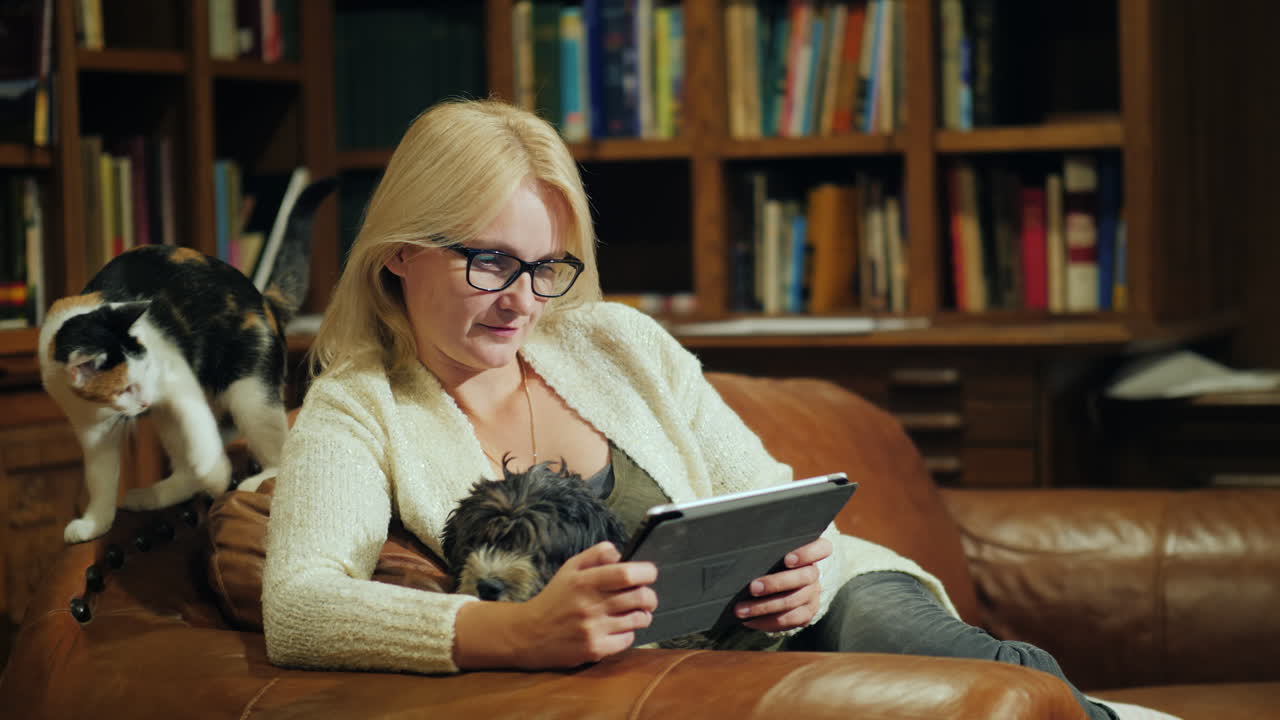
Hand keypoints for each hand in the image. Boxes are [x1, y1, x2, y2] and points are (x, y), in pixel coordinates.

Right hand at [453, 542, 656, 668]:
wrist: (529, 634)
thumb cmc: (554, 598)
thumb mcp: (570, 569)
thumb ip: (596, 554)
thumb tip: (620, 553)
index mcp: (585, 581)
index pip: (627, 574)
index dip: (646, 572)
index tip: (649, 573)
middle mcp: (590, 605)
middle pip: (641, 597)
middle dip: (650, 596)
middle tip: (646, 596)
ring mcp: (593, 629)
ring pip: (639, 619)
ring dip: (642, 614)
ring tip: (633, 612)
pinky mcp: (595, 650)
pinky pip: (628, 639)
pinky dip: (628, 633)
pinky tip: (617, 628)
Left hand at [733, 536, 831, 632]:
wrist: (785, 585)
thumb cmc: (772, 562)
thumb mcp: (774, 552)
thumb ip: (768, 550)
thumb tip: (742, 552)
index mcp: (812, 555)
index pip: (822, 549)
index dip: (807, 554)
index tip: (788, 559)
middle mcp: (815, 576)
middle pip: (803, 578)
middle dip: (775, 583)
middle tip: (752, 588)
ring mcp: (812, 597)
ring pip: (792, 602)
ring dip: (764, 607)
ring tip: (741, 610)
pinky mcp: (806, 615)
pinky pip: (788, 621)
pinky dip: (766, 622)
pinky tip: (749, 621)